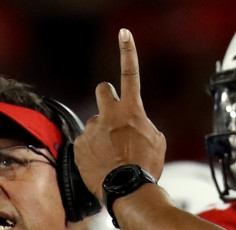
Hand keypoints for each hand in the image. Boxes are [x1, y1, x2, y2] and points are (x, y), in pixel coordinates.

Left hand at [73, 29, 166, 198]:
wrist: (128, 190)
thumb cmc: (146, 167)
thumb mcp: (156, 141)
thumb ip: (143, 126)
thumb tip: (134, 127)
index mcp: (131, 109)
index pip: (130, 72)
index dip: (127, 51)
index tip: (124, 33)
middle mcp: (108, 114)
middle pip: (102, 90)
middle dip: (106, 96)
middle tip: (112, 113)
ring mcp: (91, 130)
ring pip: (95, 124)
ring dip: (100, 134)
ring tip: (109, 156)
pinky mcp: (78, 146)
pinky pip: (85, 144)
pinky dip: (91, 153)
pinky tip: (100, 166)